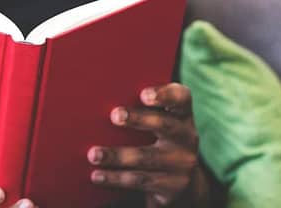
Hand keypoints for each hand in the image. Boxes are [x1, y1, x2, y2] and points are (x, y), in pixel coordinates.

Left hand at [88, 83, 206, 206]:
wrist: (182, 181)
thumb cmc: (157, 138)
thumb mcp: (158, 121)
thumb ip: (140, 108)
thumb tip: (98, 95)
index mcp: (182, 114)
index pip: (182, 97)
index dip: (165, 95)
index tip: (144, 94)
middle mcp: (186, 137)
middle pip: (164, 124)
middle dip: (138, 119)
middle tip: (115, 115)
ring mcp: (181, 163)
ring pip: (146, 157)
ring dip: (117, 155)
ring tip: (94, 154)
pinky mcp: (172, 186)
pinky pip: (140, 181)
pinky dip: (115, 178)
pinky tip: (96, 175)